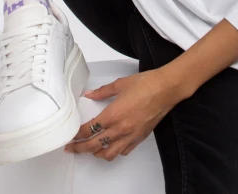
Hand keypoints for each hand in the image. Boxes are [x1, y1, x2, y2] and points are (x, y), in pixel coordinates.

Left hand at [64, 69, 181, 161]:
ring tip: (89, 149)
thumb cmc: (146, 84)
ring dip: (96, 153)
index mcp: (113, 114)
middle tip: (71, 148)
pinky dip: (114, 151)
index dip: (77, 134)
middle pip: (94, 145)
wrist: (166, 88)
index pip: (89, 130)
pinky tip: (110, 146)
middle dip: (80, 148)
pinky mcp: (139, 138)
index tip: (71, 135)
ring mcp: (131, 135)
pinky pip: (123, 151)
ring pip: (108, 153)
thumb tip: (90, 94)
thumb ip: (103, 91)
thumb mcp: (120, 84)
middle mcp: (120, 128)